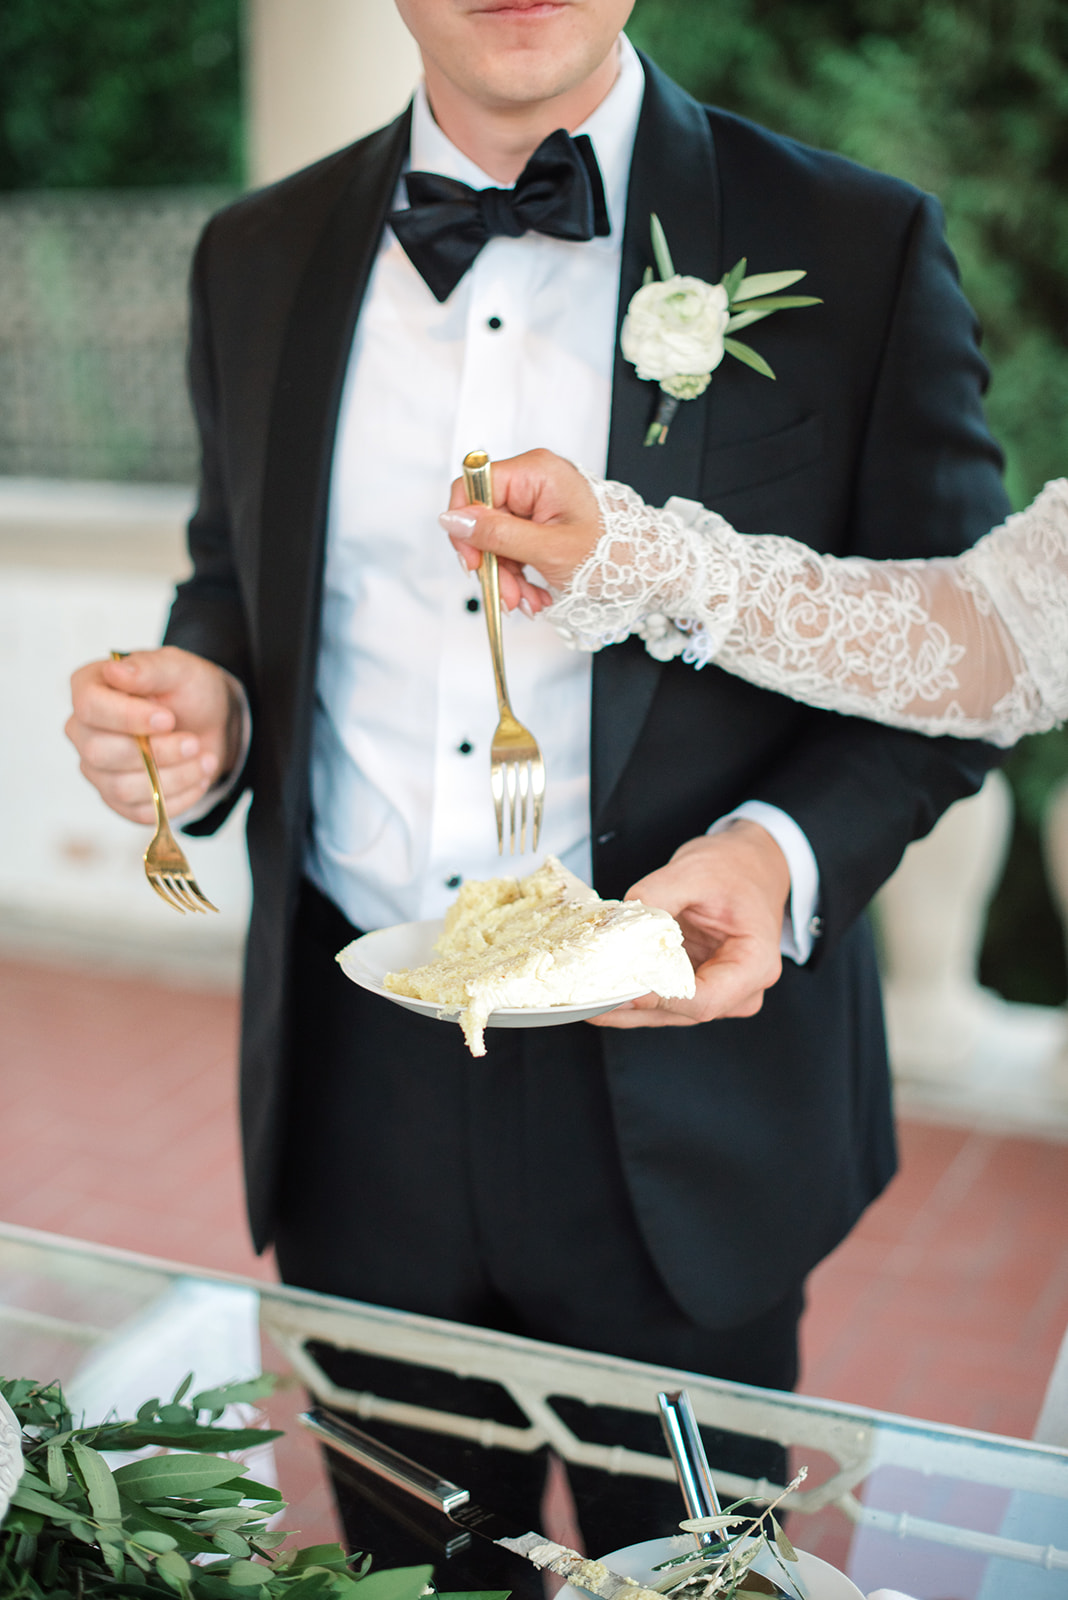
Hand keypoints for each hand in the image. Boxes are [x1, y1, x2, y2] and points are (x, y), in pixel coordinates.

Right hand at [66, 647, 244, 824]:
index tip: (168, 719)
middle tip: (193, 742)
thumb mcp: (178, 669)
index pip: (89, 707)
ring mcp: (96, 768)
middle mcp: (83, 730)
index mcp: (88, 688)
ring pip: (120, 788)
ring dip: (173, 777)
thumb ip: (149, 668)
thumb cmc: (187, 690)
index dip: (128, 718)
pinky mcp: (117, 799)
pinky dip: (176, 799)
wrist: (210, 722)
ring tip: (204, 760)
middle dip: (156, 752)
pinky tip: (197, 778)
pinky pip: (139, 812)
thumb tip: (115, 672)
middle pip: (99, 753)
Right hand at [439, 447, 601, 611]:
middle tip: (506, 595)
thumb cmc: (614, 554)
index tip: (472, 562)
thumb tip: (451, 519)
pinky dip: (521, 575)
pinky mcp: (543, 522)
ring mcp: (539, 502)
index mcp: (536, 472)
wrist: (651, 570)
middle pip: (485, 518)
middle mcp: (535, 480)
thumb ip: (497, 534)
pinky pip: (515, 547)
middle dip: (493, 563)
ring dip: (507, 577)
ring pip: (498, 539)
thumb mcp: (549, 550)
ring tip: (528, 601)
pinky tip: (536, 594)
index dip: (466, 525)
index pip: (473, 485)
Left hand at [589, 823, 790, 1028]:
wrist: (751, 865)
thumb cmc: (735, 868)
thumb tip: (618, 922)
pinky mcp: (698, 987)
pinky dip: (631, 995)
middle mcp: (741, 989)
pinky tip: (599, 989)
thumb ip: (656, 895)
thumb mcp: (695, 871)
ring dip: (624, 1007)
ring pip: (666, 1012)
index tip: (621, 988)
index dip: (658, 997)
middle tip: (584, 997)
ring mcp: (720, 993)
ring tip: (581, 997)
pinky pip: (662, 999)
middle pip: (680, 1011)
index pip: (704, 998)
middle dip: (630, 1007)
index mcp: (754, 963)